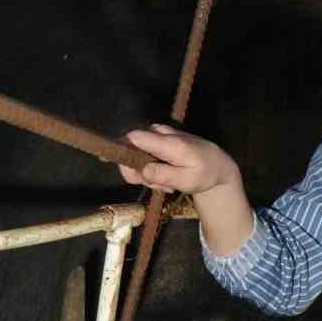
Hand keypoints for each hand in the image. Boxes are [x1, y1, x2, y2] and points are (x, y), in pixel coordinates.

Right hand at [117, 124, 241, 196]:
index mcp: (168, 143)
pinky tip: (167, 179)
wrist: (217, 164)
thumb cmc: (203, 173)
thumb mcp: (187, 180)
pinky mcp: (159, 140)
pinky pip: (145, 155)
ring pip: (137, 156)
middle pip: (131, 149)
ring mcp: (159, 136)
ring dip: (147, 174)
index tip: (104, 158)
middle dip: (137, 172)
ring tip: (167, 184)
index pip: (134, 138)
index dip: (117, 146)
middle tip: (157, 186)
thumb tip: (141, 171)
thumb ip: (164, 175)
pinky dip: (152, 170)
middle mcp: (161, 134)